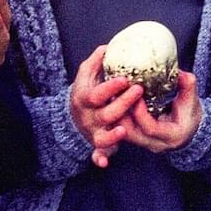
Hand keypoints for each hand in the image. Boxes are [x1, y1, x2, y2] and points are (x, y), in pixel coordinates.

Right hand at [70, 45, 142, 167]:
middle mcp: (89, 117)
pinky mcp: (97, 144)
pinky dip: (99, 158)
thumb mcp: (85, 75)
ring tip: (124, 129)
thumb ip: (95, 62)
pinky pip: (98, 153)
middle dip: (122, 104)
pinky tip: (104, 163)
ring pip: (102, 137)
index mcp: (85, 98)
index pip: (97, 93)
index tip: (124, 79)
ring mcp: (93, 132)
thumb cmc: (85, 91)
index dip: (110, 87)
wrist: (71, 116)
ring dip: (112, 135)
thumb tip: (108, 47)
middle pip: (105, 114)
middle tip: (139, 91)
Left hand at [121, 70, 202, 152]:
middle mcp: (156, 144)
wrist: (189, 128)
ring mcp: (145, 144)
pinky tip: (113, 102)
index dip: (140, 112)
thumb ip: (188, 85)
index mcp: (171, 136)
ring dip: (116, 116)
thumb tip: (179, 72)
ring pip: (123, 134)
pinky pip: (122, 132)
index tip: (137, 95)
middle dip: (122, 114)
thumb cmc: (190, 113)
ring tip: (112, 96)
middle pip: (132, 134)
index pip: (150, 129)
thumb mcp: (191, 99)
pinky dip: (117, 118)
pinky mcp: (138, 139)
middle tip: (117, 94)